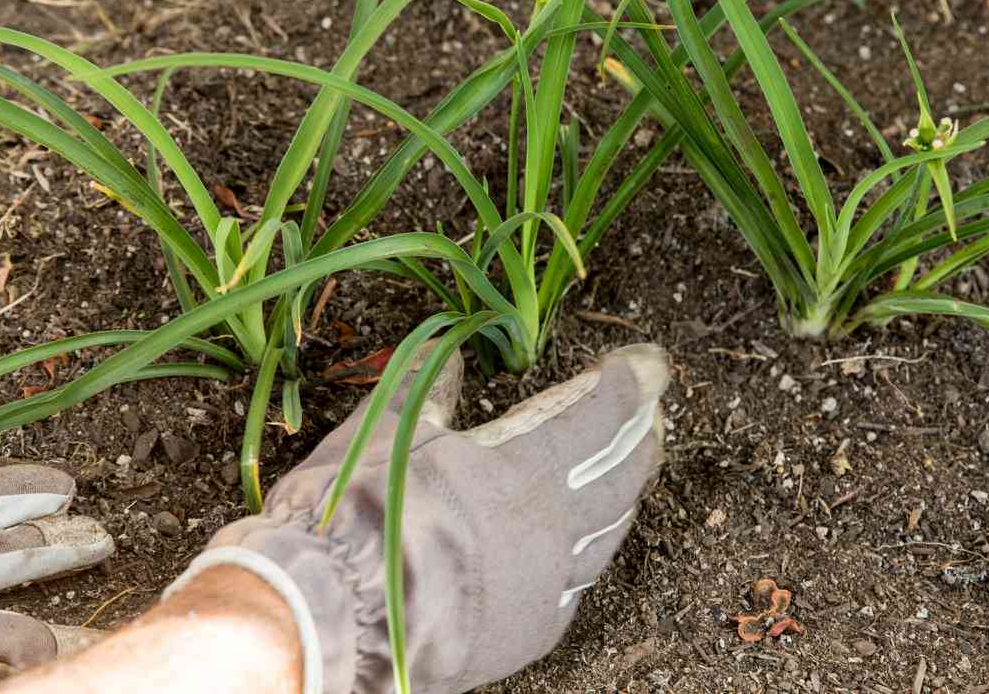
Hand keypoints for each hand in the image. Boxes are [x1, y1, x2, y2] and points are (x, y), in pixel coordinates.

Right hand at [175, 341, 668, 693]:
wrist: (334, 614)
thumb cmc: (359, 511)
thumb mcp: (389, 428)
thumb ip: (427, 386)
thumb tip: (452, 356)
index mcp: (525, 470)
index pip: (599, 417)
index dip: (626, 387)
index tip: (642, 364)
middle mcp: (552, 528)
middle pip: (620, 475)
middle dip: (641, 438)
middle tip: (654, 414)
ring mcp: (546, 585)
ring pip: (608, 533)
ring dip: (625, 496)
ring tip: (631, 471)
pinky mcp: (530, 632)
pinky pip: (577, 585)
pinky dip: (588, 553)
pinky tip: (585, 546)